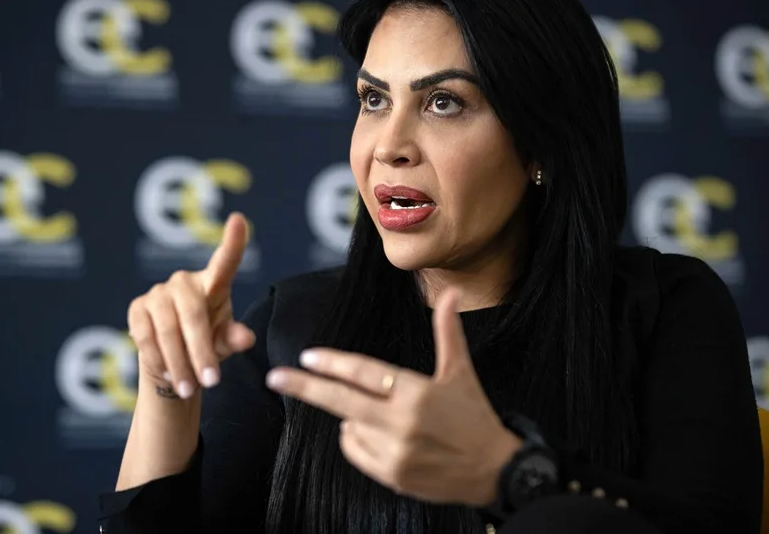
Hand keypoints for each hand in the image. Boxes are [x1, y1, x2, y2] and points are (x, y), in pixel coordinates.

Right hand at [127, 212, 255, 397]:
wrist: (174, 362)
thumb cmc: (207, 344)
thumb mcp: (224, 343)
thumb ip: (233, 338)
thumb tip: (245, 338)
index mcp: (214, 284)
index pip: (225, 261)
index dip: (232, 241)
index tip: (239, 219)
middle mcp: (184, 282)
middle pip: (193, 315)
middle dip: (202, 351)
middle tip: (212, 382)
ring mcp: (158, 293)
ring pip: (168, 330)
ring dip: (180, 363)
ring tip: (190, 389)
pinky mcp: (138, 309)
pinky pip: (145, 337)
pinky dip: (158, 360)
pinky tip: (168, 375)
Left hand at [265, 288, 521, 506]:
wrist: (493, 470)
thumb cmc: (474, 415)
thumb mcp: (461, 371)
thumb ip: (447, 332)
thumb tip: (449, 293)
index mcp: (416, 392)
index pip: (365, 373)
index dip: (333, 363)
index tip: (307, 356)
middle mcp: (402, 423)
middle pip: (342, 402)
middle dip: (305, 388)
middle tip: (275, 378)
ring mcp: (395, 453)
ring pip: (349, 427)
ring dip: (351, 416)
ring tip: (380, 415)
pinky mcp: (392, 476)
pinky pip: (356, 452)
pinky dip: (357, 440)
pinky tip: (377, 434)